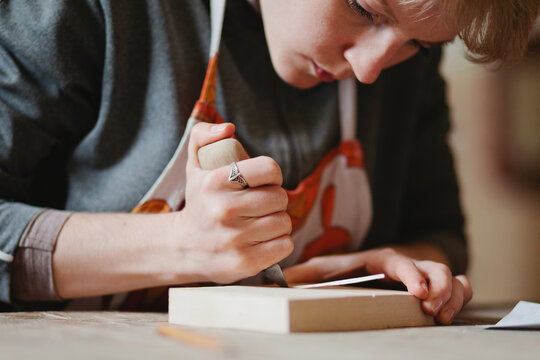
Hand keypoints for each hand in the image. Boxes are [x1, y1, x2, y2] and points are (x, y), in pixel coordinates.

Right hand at [173, 122, 292, 283]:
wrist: (183, 247)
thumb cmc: (198, 202)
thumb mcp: (194, 165)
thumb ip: (203, 135)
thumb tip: (228, 129)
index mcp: (215, 182)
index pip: (270, 169)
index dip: (272, 175)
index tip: (264, 182)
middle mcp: (224, 211)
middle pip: (280, 197)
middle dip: (274, 200)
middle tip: (261, 204)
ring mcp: (234, 239)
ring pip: (284, 222)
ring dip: (277, 221)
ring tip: (260, 222)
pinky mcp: (244, 263)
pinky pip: (285, 245)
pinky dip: (279, 242)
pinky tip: (262, 239)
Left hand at [283, 248, 472, 323]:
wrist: (376, 265)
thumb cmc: (350, 269)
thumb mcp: (326, 269)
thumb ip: (304, 274)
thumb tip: (275, 280)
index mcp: (381, 260)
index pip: (400, 262)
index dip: (412, 275)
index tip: (418, 293)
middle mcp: (407, 265)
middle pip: (435, 268)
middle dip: (440, 287)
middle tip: (432, 310)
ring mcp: (425, 276)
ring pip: (453, 277)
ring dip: (452, 295)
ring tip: (442, 316)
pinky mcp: (436, 288)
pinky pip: (460, 287)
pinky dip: (460, 297)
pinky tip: (449, 314)